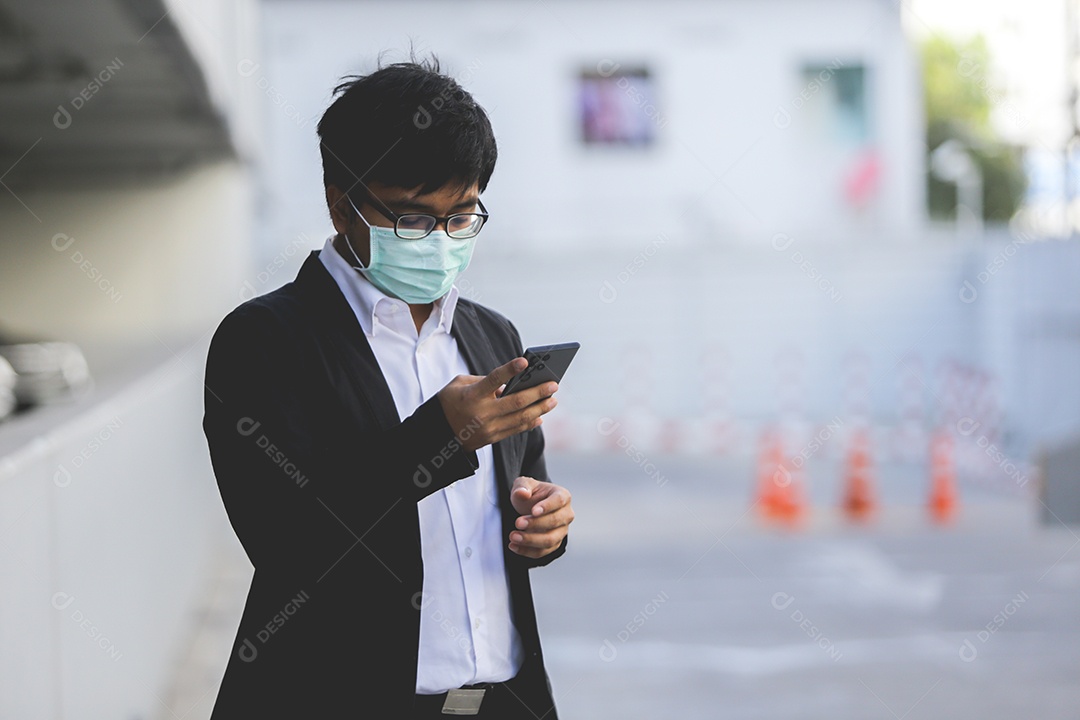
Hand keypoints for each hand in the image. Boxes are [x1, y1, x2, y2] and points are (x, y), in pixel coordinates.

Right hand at [438, 358, 557, 451]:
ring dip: (540, 408)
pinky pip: (516, 429)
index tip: (525, 362)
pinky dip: (530, 422)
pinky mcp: (492, 438)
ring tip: (553, 400)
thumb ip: (483, 380)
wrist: (438, 435)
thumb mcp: (459, 384)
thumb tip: (509, 382)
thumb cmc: (449, 402)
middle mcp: (482, 413)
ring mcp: (489, 428)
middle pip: (516, 402)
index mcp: (471, 395)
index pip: (493, 380)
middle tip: (554, 385)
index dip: (509, 370)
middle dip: (538, 393)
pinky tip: (540, 415)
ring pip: (520, 418)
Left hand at [508, 476, 572, 557]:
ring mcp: (561, 531)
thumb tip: (522, 493)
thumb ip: (522, 486)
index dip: (547, 506)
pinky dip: (527, 551)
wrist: (531, 507)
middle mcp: (566, 514)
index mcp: (563, 496)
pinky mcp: (554, 544)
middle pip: (555, 521)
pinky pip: (542, 552)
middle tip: (518, 523)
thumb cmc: (531, 494)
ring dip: (531, 540)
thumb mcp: (524, 484)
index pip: (558, 501)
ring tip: (514, 536)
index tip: (533, 511)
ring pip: (550, 540)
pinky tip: (513, 545)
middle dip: (535, 524)